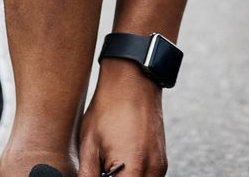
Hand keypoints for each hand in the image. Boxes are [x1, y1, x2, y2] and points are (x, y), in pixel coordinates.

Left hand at [79, 60, 167, 176]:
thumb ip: (87, 176)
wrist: (133, 79)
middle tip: (99, 169)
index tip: (95, 173)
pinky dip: (133, 176)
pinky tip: (119, 164)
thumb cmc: (109, 108)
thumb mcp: (89, 145)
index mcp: (134, 169)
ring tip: (107, 167)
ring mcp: (159, 165)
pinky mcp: (161, 160)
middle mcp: (153, 170)